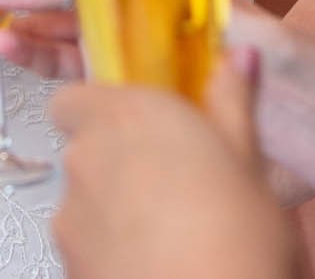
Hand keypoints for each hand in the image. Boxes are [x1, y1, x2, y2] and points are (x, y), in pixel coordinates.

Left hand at [52, 55, 298, 278]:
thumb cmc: (240, 233)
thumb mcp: (249, 162)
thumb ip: (231, 103)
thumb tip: (239, 56)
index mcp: (128, 115)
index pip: (75, 99)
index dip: (100, 113)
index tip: (141, 128)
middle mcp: (86, 155)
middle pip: (84, 150)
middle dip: (117, 164)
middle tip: (172, 185)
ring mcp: (70, 214)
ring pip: (84, 201)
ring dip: (113, 211)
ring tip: (170, 235)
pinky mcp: (65, 261)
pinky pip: (85, 245)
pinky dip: (108, 252)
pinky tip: (155, 264)